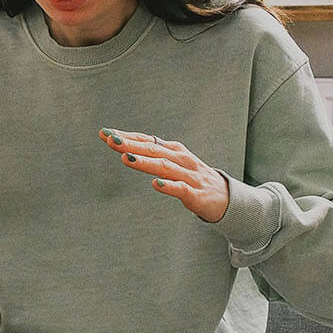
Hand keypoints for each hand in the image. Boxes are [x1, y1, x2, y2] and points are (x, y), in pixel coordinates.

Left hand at [101, 127, 229, 222]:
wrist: (227, 199)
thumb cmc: (195, 179)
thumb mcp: (174, 163)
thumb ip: (153, 155)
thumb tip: (126, 146)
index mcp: (174, 151)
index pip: (147, 140)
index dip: (127, 136)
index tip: (105, 133)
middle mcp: (181, 160)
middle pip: (153, 149)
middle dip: (131, 144)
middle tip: (111, 140)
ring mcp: (189, 176)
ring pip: (165, 167)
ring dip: (145, 162)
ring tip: (126, 158)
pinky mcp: (196, 195)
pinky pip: (181, 189)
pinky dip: (168, 186)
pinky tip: (154, 184)